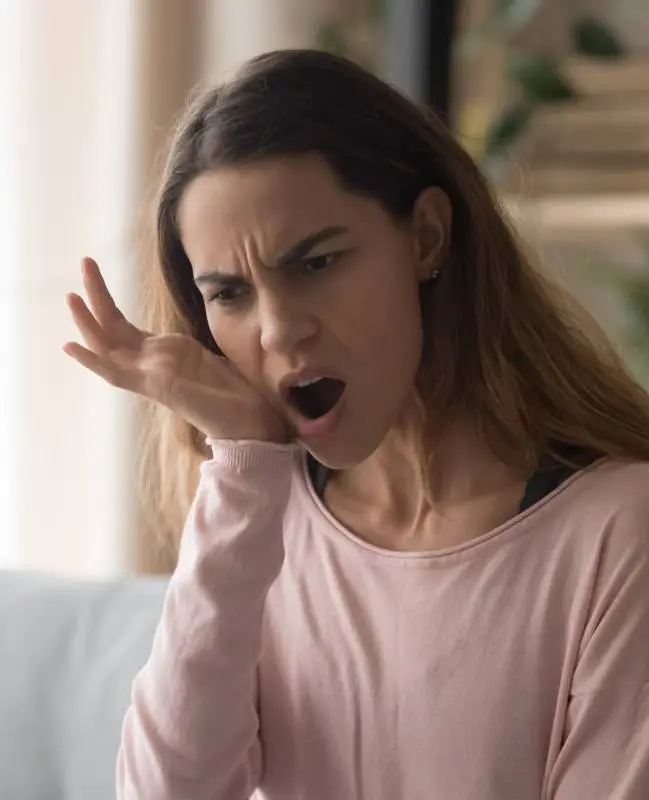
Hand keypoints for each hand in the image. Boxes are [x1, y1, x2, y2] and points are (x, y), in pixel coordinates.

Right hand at [63, 258, 288, 442]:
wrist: (249, 418)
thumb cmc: (232, 391)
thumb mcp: (207, 357)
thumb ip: (189, 347)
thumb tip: (194, 338)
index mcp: (161, 353)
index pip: (123, 325)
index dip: (106, 302)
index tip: (92, 274)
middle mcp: (150, 363)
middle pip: (111, 326)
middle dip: (96, 295)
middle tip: (84, 261)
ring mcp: (149, 375)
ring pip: (107, 346)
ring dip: (87, 321)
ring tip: (71, 296)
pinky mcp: (154, 387)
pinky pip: (116, 374)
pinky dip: (92, 361)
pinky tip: (69, 346)